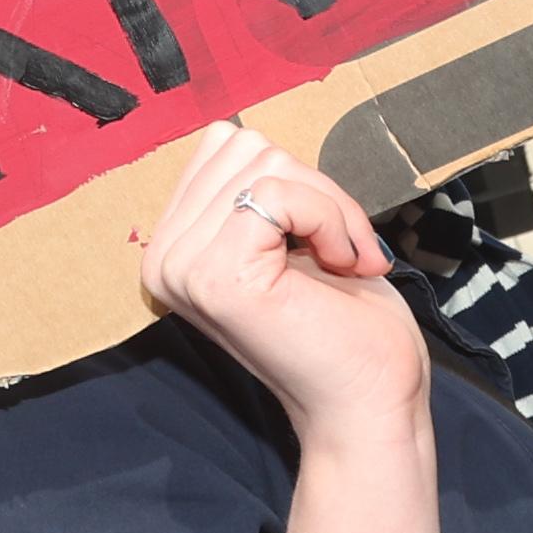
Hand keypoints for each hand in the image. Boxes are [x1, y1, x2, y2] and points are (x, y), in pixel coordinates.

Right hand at [139, 119, 430, 444]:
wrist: (370, 400)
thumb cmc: (344, 323)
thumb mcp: (285, 234)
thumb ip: (247, 191)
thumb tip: (230, 131)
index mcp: (172, 246)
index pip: (224, 145)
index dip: (292, 179)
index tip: (320, 238)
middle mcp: (163, 257)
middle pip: (245, 146)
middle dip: (314, 190)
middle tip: (339, 252)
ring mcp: (185, 267)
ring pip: (266, 163)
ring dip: (327, 206)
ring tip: (339, 263)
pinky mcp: (219, 275)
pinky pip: (280, 193)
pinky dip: (329, 219)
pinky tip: (338, 266)